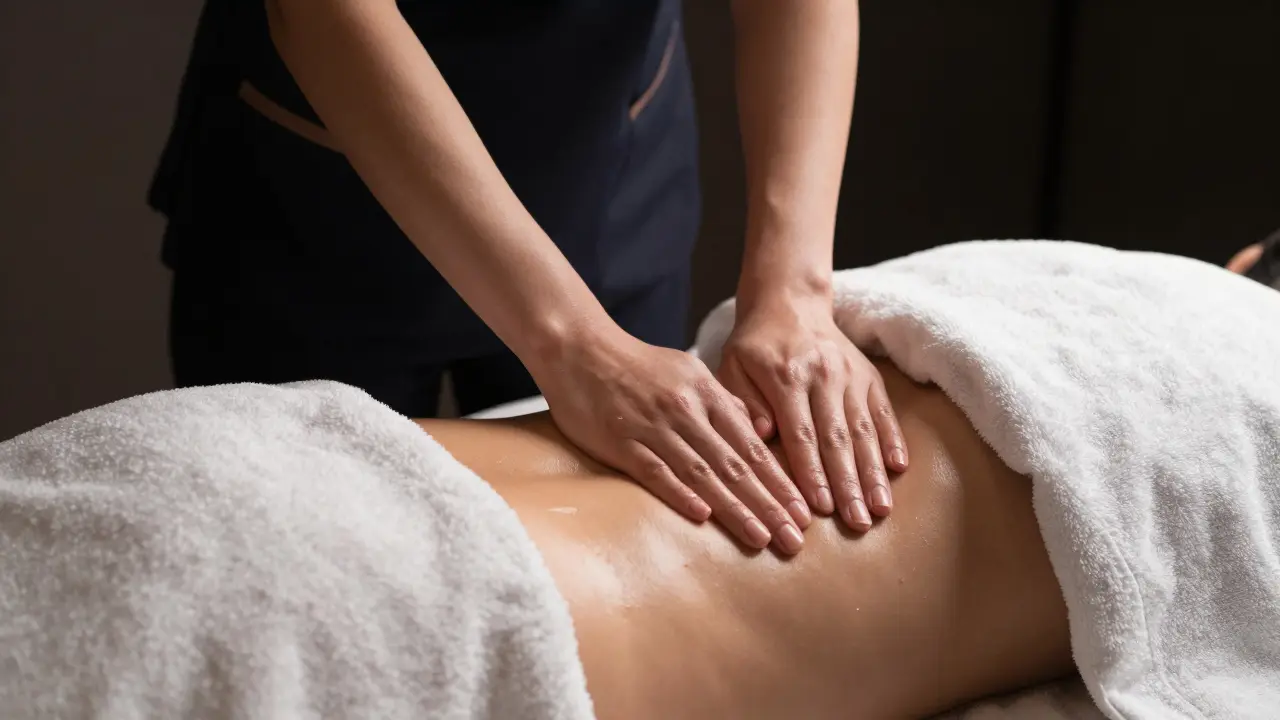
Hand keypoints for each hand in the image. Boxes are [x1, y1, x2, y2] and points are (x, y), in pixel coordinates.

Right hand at [532, 326, 812, 554]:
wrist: (580, 349)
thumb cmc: (638, 366)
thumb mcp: (689, 373)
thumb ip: (722, 404)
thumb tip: (756, 433)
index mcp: (707, 395)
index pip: (753, 447)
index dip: (780, 482)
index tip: (804, 514)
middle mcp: (687, 412)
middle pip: (736, 465)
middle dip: (769, 505)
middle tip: (796, 539)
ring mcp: (655, 427)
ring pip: (703, 473)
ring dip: (735, 509)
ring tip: (761, 538)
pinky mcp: (623, 442)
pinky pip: (656, 472)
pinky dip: (680, 494)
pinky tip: (702, 518)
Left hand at [716, 294, 907, 531]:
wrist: (789, 303)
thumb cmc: (754, 346)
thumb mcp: (733, 366)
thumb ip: (743, 402)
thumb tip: (763, 436)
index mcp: (786, 376)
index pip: (801, 434)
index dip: (812, 473)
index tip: (821, 509)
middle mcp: (824, 375)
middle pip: (838, 438)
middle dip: (849, 484)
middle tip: (858, 523)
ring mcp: (851, 375)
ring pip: (865, 430)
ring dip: (874, 473)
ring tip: (880, 509)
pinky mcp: (869, 376)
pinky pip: (884, 411)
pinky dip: (893, 440)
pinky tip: (899, 469)